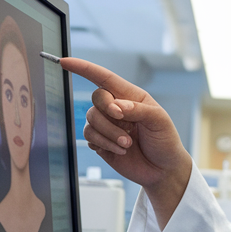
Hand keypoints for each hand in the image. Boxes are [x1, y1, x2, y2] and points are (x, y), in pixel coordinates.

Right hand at [58, 57, 192, 226]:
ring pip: (91, 120)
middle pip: (96, 98)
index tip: (65, 61)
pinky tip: (121, 150)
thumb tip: (117, 105)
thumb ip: (139, 110)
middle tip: (126, 124)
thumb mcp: (160, 121)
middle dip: (108, 111)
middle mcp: (116, 108)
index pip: (104, 77)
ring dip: (109, 133)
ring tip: (128, 144)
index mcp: (131, 96)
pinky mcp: (101, 142)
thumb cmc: (165, 141)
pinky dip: (104, 144)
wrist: (162, 169)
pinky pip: (89, 137)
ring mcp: (107, 125)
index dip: (83, 68)